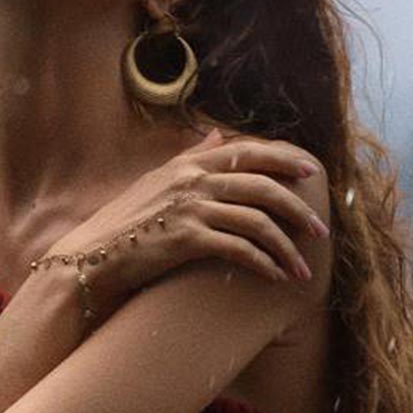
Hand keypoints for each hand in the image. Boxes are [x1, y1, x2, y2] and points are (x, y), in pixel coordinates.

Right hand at [43, 125, 329, 321]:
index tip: (310, 172)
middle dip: (297, 210)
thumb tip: (218, 135)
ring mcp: (192, 209)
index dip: (284, 160)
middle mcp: (195, 181)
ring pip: (256, 221)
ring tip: (300, 269)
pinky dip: (262, 263)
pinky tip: (274, 277)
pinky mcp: (187, 240)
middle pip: (263, 187)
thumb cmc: (124, 222)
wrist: (93, 256)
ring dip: (285, 247)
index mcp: (191, 164)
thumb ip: (191, 156)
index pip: (249, 153)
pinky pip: (238, 248)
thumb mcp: (158, 180)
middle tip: (318, 231)